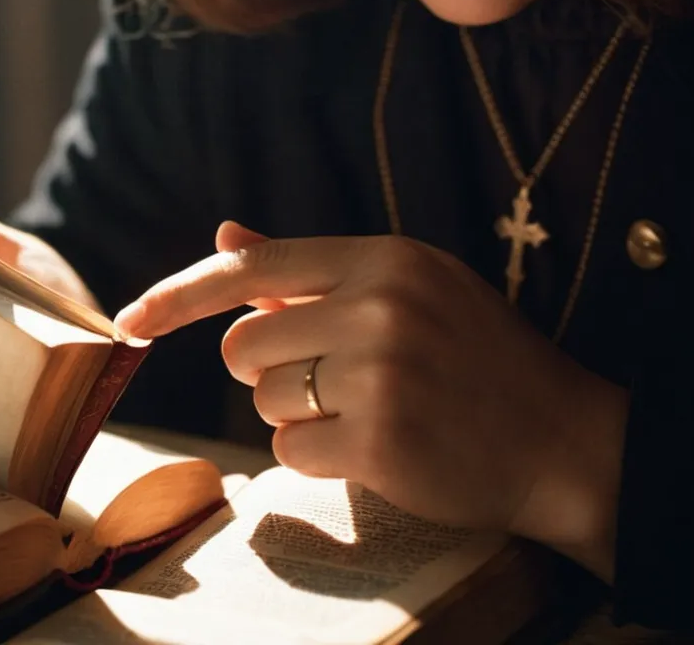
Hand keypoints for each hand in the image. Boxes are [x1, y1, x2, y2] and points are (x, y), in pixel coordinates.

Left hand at [115, 221, 627, 578]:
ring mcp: (382, 373)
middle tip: (335, 379)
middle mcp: (379, 305)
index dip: (179, 295)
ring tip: (368, 409)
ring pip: (264, 399)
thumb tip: (224, 234)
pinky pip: (291, 451)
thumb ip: (310, 267)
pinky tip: (375, 447)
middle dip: (271, 370)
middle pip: (246, 344)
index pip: (252, 267)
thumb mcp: (406, 288)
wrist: (564, 440)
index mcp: (383, 258)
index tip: (129, 321)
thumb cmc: (476, 358)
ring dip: (298, 415)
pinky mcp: (381, 441)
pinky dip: (319, 458)